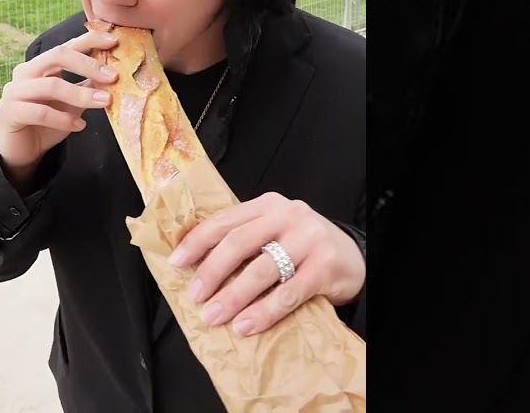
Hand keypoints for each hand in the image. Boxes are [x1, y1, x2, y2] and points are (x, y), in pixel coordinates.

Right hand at [0, 29, 120, 177]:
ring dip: (81, 94)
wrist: (21, 152)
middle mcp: (25, 72)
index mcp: (40, 65)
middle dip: (88, 64)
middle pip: (58, 56)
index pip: (67, 45)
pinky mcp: (8, 112)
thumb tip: (114, 76)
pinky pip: (39, 112)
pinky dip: (63, 119)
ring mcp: (14, 91)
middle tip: (113, 77)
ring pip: (51, 86)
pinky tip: (79, 126)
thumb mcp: (72, 103)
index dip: (90, 40)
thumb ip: (87, 87)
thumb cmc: (47, 124)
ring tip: (104, 102)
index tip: (114, 41)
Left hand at [168, 192, 364, 336]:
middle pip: (238, 242)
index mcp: (267, 205)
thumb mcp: (274, 232)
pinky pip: (288, 293)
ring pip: (261, 270)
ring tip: (215, 316)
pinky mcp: (324, 266)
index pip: (224, 220)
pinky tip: (246, 325)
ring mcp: (308, 239)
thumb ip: (244, 239)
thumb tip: (195, 267)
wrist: (353, 257)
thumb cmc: (303, 248)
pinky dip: (264, 312)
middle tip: (196, 297)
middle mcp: (287, 215)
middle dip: (211, 273)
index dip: (196, 242)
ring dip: (233, 297)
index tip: (176, 263)